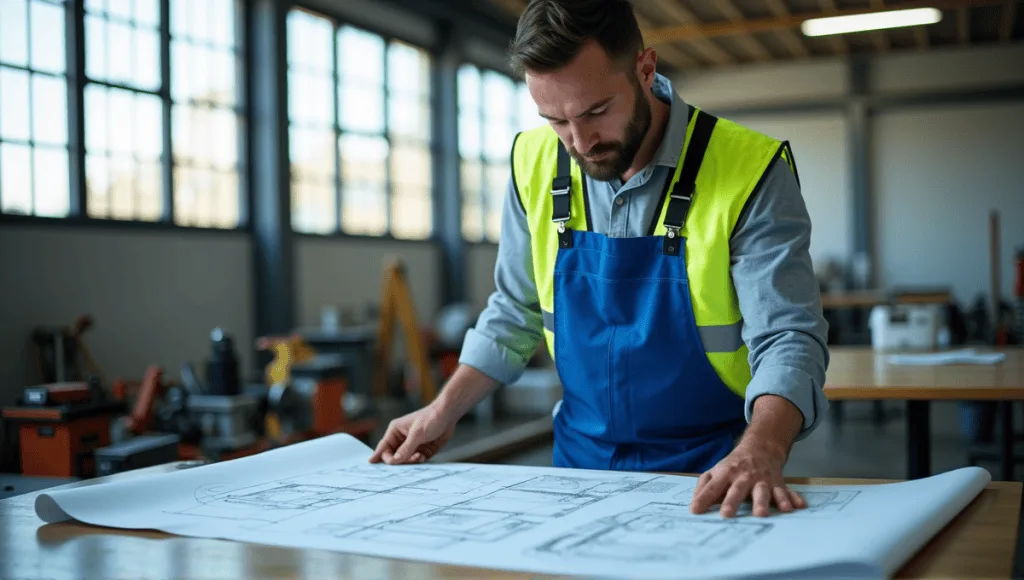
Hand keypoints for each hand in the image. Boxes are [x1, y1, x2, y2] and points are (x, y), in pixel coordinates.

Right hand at [369, 403, 456, 464]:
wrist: (449, 415)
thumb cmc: (431, 418)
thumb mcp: (418, 434)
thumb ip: (406, 449)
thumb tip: (394, 461)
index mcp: (395, 431)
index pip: (383, 447)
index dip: (381, 457)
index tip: (383, 465)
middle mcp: (401, 439)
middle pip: (393, 456)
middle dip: (399, 461)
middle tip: (407, 461)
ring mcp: (411, 445)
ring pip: (404, 460)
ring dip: (410, 461)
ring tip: (419, 456)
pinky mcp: (421, 450)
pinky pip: (415, 461)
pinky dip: (418, 461)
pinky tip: (423, 456)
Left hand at [689, 438, 806, 517]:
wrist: (761, 447)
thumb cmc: (734, 465)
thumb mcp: (715, 472)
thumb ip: (704, 487)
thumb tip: (694, 506)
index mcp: (726, 473)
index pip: (713, 487)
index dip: (703, 498)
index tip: (695, 511)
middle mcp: (744, 476)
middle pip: (738, 489)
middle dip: (732, 502)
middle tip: (727, 516)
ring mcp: (762, 480)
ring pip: (763, 491)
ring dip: (763, 502)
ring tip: (762, 514)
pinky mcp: (778, 484)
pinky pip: (786, 491)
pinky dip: (792, 498)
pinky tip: (798, 506)